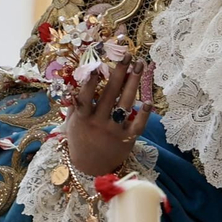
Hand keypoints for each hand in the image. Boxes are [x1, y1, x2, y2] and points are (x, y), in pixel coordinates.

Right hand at [64, 61, 154, 175]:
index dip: (91, 83)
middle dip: (119, 73)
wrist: (90, 167)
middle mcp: (98, 124)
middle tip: (127, 55)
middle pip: (110, 95)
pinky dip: (144, 114)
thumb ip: (77, 103)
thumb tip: (84, 76)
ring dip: (133, 83)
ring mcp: (113, 131)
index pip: (86, 98)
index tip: (98, 66)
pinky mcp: (126, 139)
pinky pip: (138, 125)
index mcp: (83, 118)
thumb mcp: (73, 121)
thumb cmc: (80, 138)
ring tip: (140, 65)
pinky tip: (149, 101)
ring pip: (125, 104)